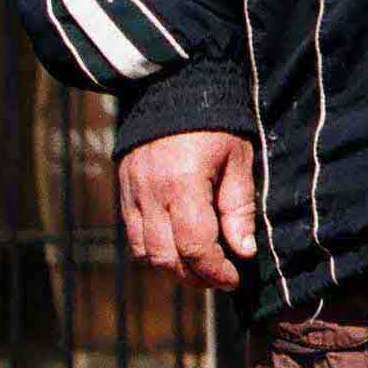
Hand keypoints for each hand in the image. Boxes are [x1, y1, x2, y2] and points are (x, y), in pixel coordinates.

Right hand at [117, 129, 257, 291]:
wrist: (174, 89)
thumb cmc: (216, 124)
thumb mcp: (238, 161)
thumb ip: (239, 208)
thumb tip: (244, 252)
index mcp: (183, 184)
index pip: (196, 247)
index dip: (216, 271)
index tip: (234, 279)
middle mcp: (151, 193)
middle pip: (167, 258)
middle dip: (196, 276)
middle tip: (221, 278)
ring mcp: (132, 194)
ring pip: (145, 254)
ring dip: (173, 268)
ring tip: (201, 267)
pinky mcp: (124, 193)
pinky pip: (134, 237)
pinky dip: (154, 252)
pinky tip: (178, 249)